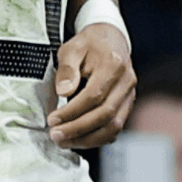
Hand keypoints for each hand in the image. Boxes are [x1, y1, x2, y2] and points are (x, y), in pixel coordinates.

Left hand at [47, 21, 134, 147]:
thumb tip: (63, 92)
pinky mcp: (126, 105)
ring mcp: (129, 95)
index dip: (72, 112)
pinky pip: (115, 128)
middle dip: (78, 129)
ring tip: (65, 141)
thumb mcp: (71, 49)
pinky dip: (97, 137)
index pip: (94, 96)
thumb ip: (66, 70)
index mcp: (113, 65)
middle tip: (56, 135)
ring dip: (88, 139)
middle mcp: (126, 82)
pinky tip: (78, 139)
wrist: (109, 39)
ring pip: (114, 126)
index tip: (53, 120)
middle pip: (105, 115)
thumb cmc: (89, 44)